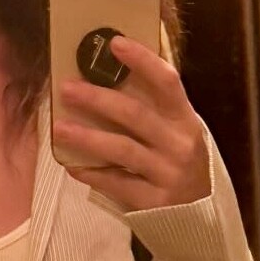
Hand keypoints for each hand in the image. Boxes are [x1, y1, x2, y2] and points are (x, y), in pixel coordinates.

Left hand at [52, 34, 210, 210]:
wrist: (200, 217)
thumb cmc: (181, 163)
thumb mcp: (179, 132)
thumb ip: (156, 109)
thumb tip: (114, 74)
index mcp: (186, 120)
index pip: (167, 83)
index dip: (142, 61)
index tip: (114, 43)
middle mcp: (179, 144)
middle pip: (135, 115)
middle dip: (98, 99)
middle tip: (67, 88)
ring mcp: (167, 174)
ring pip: (121, 149)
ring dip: (86, 136)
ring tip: (59, 127)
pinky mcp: (152, 200)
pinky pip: (116, 183)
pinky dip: (92, 173)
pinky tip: (71, 165)